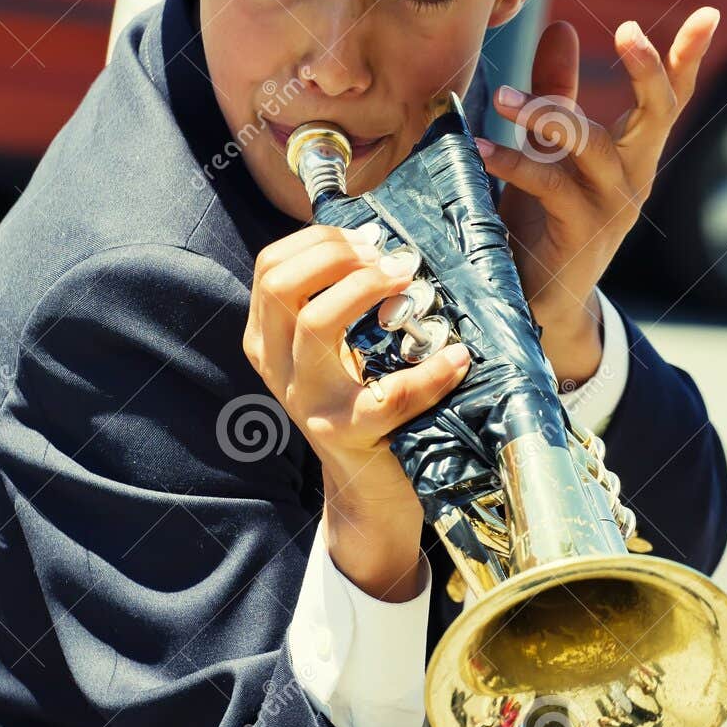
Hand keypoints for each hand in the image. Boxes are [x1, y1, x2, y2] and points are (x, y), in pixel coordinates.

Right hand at [242, 223, 470, 598]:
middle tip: (389, 258)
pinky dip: (432, 371)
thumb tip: (381, 237)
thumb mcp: (337, 354)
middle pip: (282, 286)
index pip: (270, 268)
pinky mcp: (349, 433)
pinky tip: (458, 357)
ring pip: (315, 323)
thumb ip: (338, 303)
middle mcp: (277, 369)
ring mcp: (308, 403)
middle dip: (337, 256)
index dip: (318, 241)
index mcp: (268, 341)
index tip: (367, 236)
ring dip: (367, 289)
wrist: (370, 490)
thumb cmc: (366, 404)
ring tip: (410, 282)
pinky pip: (390, 393)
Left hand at [475, 6, 719, 373]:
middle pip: (656, 115)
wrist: (539, 305)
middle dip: (648, 71)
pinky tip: (480, 147)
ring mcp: (612, 208)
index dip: (687, 58)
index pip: (668, 100)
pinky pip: (549, 185)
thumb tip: (564, 27)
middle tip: (630, 30)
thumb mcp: (555, 152)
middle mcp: (634, 178)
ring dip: (547, 114)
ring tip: (503, 97)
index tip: (709, 14)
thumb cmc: (546, 221)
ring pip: (593, 145)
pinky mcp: (581, 233)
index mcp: (634, 156)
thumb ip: (561, 91)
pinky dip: (513, 162)